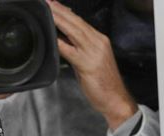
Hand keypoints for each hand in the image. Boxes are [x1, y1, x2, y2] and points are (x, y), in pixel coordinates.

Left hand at [48, 0, 137, 129]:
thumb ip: (77, 49)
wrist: (115, 98)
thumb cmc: (102, 82)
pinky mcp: (88, 65)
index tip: (55, 4)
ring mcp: (93, 52)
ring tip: (49, 12)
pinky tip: (52, 37)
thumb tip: (62, 40)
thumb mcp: (89, 60)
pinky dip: (60, 42)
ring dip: (60, 20)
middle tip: (48, 2)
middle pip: (76, 22)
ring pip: (74, 31)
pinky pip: (71, 51)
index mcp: (99, 40)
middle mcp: (98, 42)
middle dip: (61, 11)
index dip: (66, 12)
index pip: (80, 22)